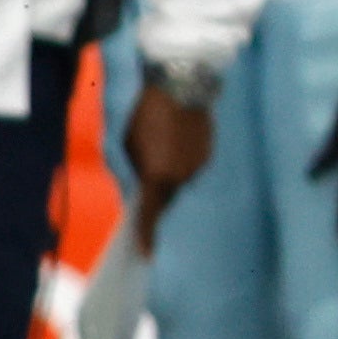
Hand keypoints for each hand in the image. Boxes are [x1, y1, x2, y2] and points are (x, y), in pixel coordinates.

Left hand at [122, 79, 213, 246]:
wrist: (182, 84)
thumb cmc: (145, 114)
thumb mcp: (128, 145)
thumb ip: (136, 171)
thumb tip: (142, 186)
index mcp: (158, 176)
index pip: (151, 215)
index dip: (147, 237)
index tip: (146, 255)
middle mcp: (182, 176)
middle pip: (167, 197)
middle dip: (156, 197)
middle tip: (146, 186)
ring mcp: (198, 164)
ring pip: (180, 180)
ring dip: (170, 174)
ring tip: (161, 152)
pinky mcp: (208, 151)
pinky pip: (191, 165)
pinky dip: (182, 160)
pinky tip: (176, 142)